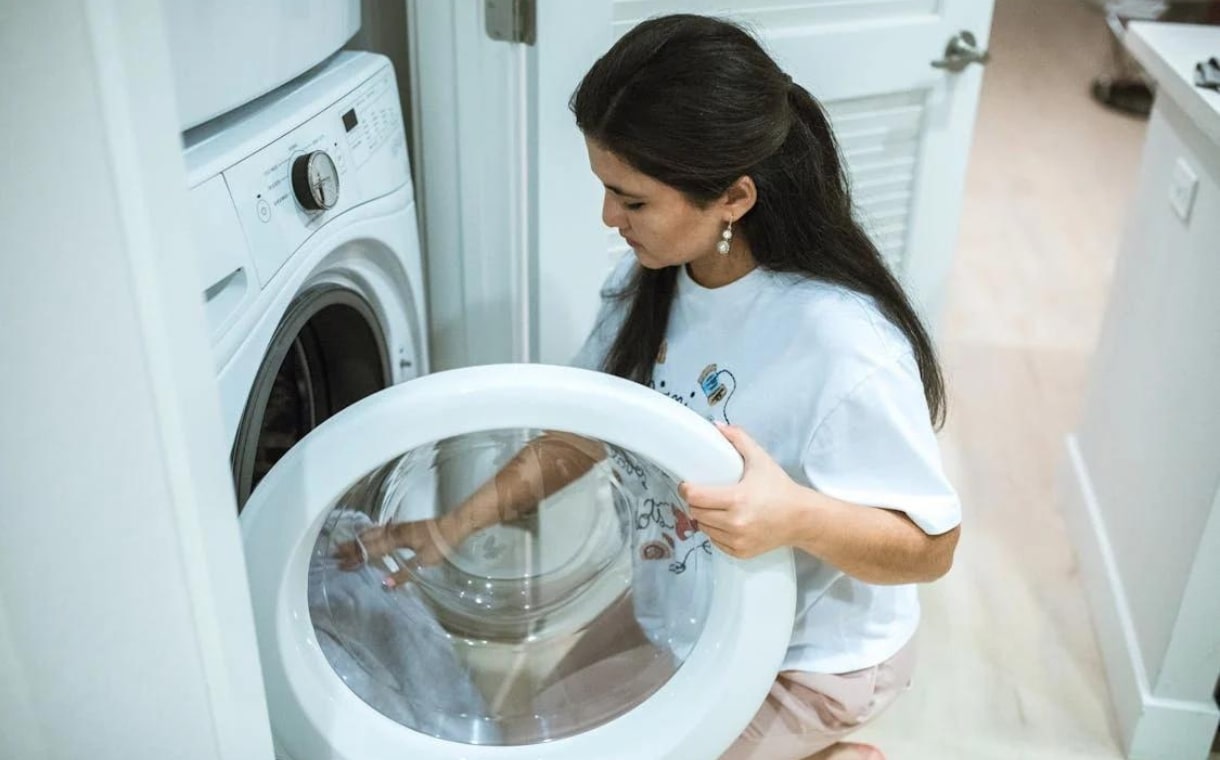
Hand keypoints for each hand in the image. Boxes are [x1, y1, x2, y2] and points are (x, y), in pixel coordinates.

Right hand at [334, 517, 465, 587]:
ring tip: (346, 543)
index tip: (342, 564)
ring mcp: (399, 527)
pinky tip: (368, 535)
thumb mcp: (424, 562)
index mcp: (396, 540)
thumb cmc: (441, 543)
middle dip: (351, 547)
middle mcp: (394, 531)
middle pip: (368, 539)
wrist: (454, 525)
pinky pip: (380, 529)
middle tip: (335, 552)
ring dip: (358, 539)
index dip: (356, 558)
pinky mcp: (404, 526)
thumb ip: (404, 574)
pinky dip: (369, 533)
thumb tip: (385, 584)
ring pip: (373, 532)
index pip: (371, 550)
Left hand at [679, 423, 804, 558]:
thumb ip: (739, 439)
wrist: (801, 518)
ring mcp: (738, 540)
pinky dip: (715, 532)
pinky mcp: (740, 552)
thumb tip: (717, 426)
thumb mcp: (760, 459)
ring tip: (713, 507)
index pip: (696, 497)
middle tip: (701, 494)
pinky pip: (715, 542)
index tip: (687, 484)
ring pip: (703, 528)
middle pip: (696, 512)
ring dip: (704, 517)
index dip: (686, 489)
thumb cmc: (780, 489)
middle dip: (695, 502)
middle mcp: (735, 523)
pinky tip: (724, 521)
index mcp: (737, 499)